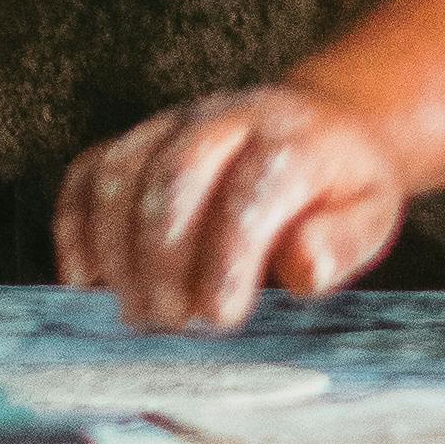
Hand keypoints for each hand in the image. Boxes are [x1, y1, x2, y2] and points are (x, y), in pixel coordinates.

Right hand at [53, 85, 409, 330]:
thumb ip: (339, 243)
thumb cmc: (340, 189)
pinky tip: (86, 277)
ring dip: (118, 249)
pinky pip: (89, 169)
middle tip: (170, 323)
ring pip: (124, 170)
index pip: (253, 189)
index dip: (229, 257)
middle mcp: (227, 120)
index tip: (219, 317)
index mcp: (292, 141)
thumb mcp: (368, 218)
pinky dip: (76, 223)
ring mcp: (174, 124)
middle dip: (164, 256)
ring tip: (137, 311)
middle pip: (177, 174)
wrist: (322, 127)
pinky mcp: (137, 139)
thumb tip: (304, 269)